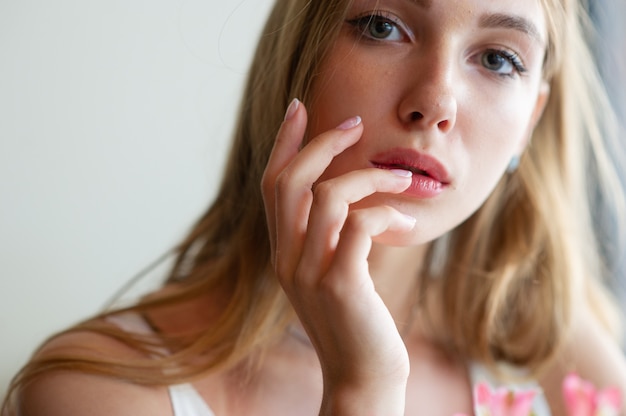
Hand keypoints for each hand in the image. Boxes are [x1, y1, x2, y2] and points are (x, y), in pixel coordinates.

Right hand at [261, 99, 415, 414]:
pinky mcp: (340, 283)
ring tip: (406, 181)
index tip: (299, 108)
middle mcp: (286, 258)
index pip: (272, 185)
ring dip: (372, 178)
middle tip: (355, 125)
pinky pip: (359, 225)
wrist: (363, 379)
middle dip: (320, 143)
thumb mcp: (335, 275)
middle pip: (289, 180)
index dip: (283, 143)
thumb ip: (331, 239)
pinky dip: (387, 214)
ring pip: (327, 195)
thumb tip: (354, 201)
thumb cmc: (357, 324)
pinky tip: (409, 227)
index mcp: (283, 252)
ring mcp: (309, 271)